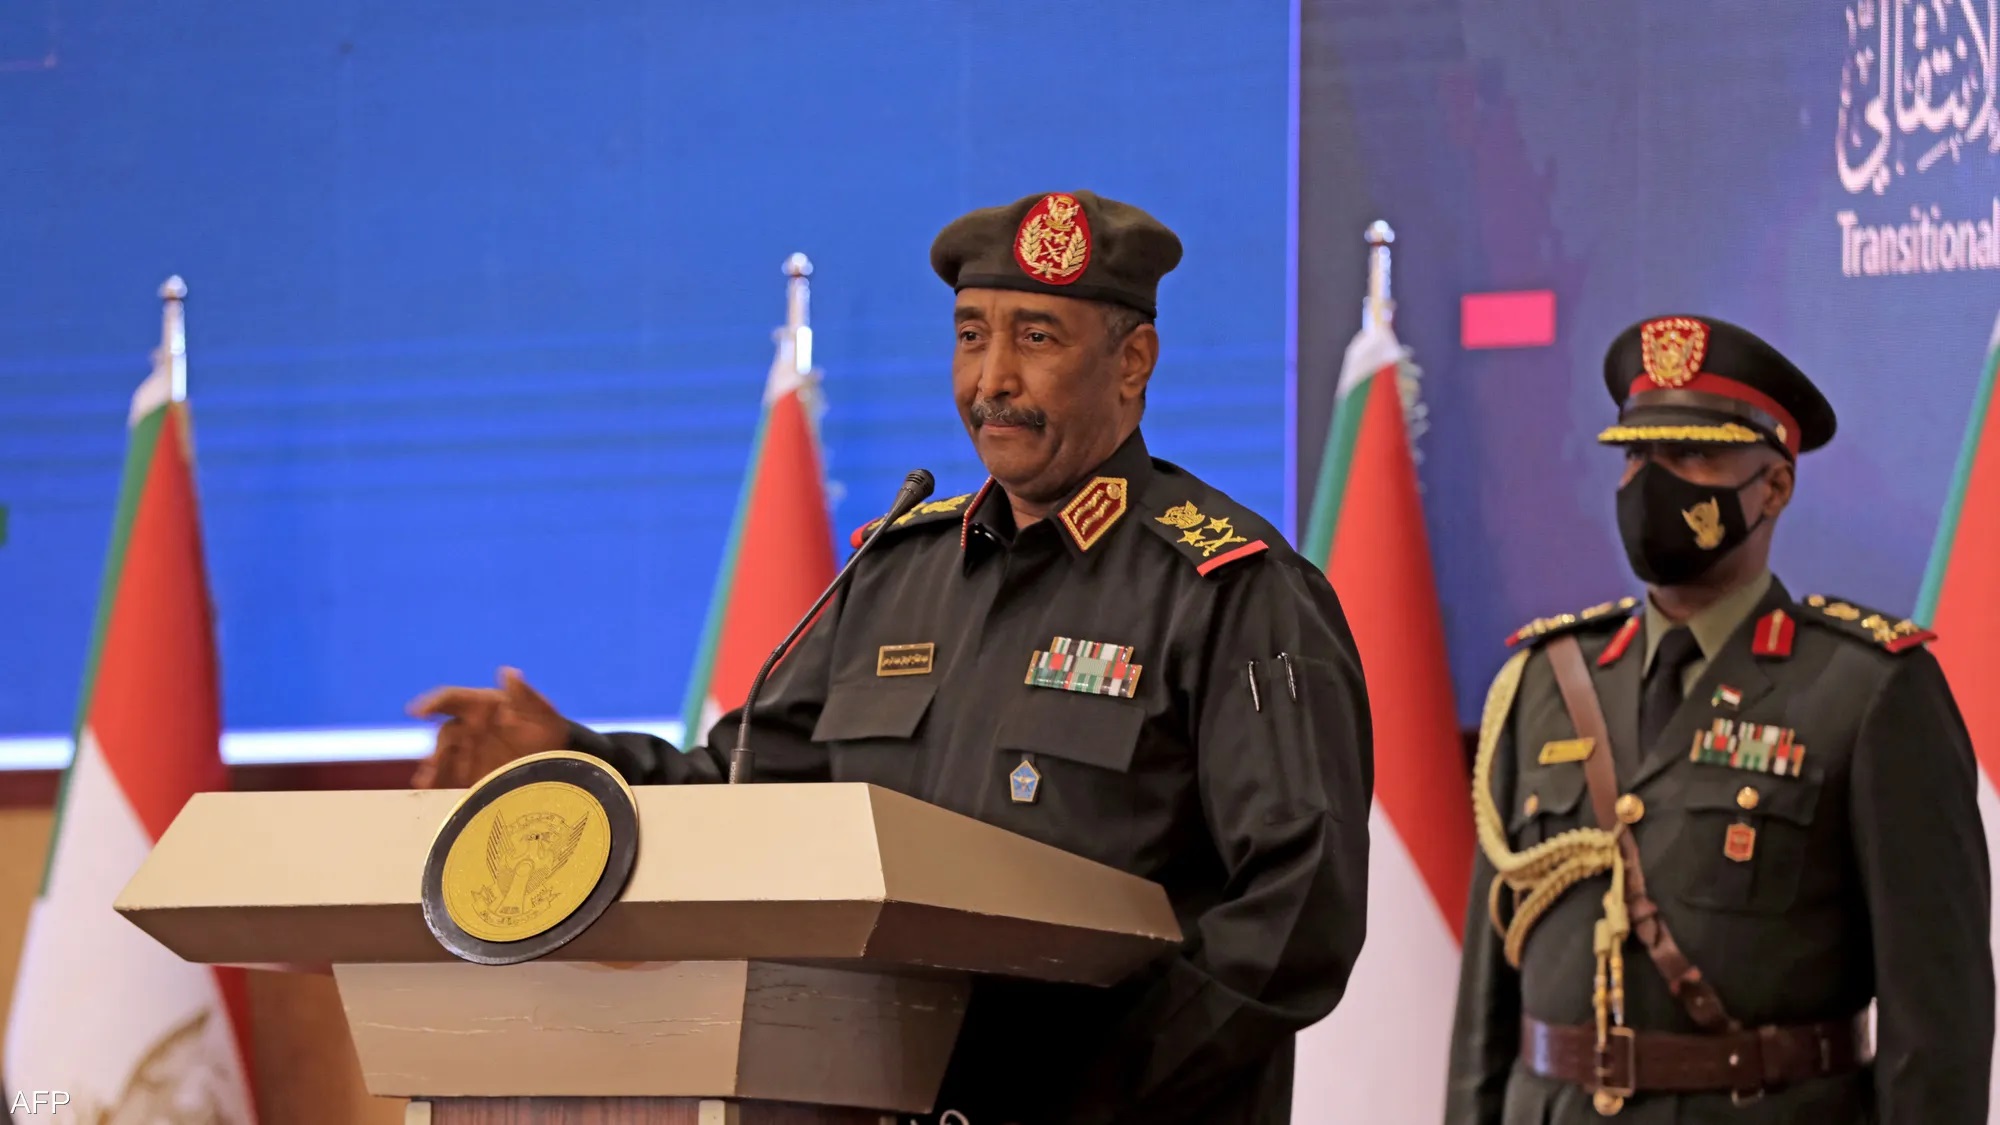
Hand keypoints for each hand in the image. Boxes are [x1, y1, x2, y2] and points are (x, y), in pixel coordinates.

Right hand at [406, 667, 569, 788]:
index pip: (451, 699)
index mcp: (481, 705)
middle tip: (434, 762)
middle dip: (438, 747)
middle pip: (446, 733)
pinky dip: (439, 783)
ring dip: (435, 767)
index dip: (432, 703)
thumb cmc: (546, 730)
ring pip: (443, 757)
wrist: (554, 761)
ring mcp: (467, 751)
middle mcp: (469, 727)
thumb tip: (508, 673)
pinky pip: (449, 778)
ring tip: (429, 781)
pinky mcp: (469, 773)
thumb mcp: (543, 714)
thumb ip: (526, 696)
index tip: (417, 712)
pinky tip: (432, 791)